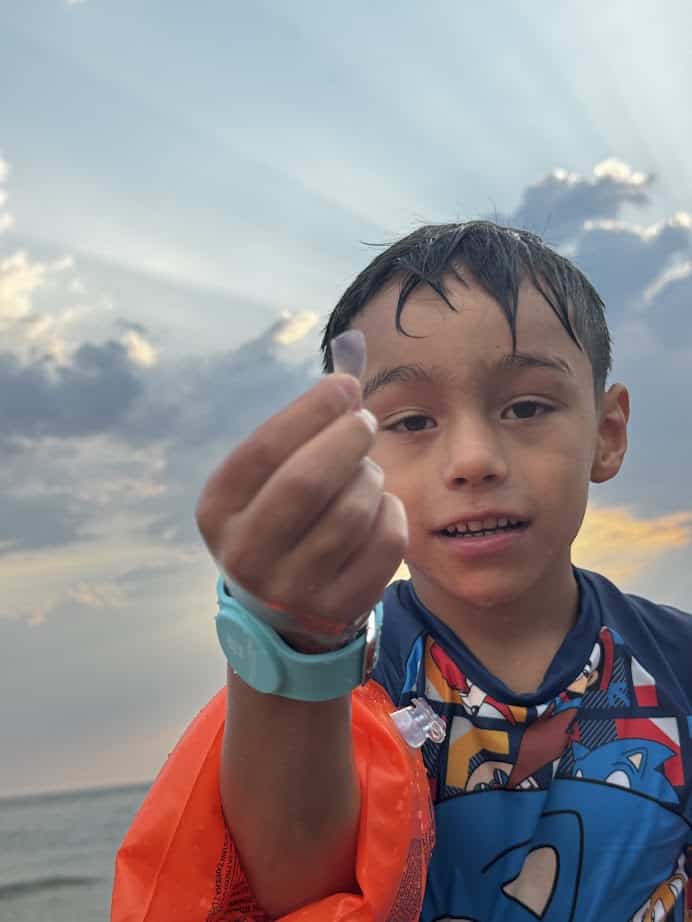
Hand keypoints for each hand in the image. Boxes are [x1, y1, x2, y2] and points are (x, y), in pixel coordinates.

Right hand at [195, 372, 407, 650]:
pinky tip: (380, 507)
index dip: (312, 409)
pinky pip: (386, 542)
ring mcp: (291, 589)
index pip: (266, 448)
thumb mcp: (271, 478)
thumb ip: (303, 424)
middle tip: (366, 422)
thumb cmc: (283, 522)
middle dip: (349, 438)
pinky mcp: (338, 609)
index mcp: (218, 510)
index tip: (346, 387)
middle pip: (309, 480)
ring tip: (367, 472)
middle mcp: (245, 554)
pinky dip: (393, 512)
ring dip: (372, 476)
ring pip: (354, 510)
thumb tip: (351, 356)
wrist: (284, 613)